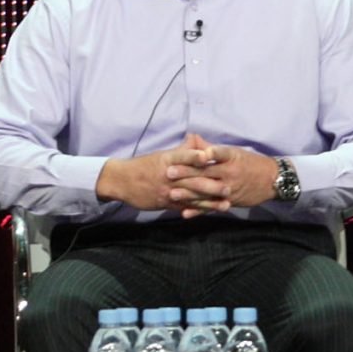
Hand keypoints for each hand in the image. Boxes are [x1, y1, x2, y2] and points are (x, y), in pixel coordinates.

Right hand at [99, 139, 267, 215]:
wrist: (123, 182)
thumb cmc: (145, 166)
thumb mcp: (162, 154)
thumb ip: (182, 149)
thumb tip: (197, 138)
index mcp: (167, 161)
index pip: (183, 157)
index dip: (196, 156)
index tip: (209, 156)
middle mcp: (169, 176)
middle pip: (192, 180)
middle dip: (211, 185)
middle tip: (229, 187)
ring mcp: (168, 191)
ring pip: (192, 197)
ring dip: (210, 202)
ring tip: (226, 204)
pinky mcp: (167, 203)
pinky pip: (185, 207)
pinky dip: (198, 210)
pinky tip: (211, 213)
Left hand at [160, 132, 278, 215]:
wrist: (272, 180)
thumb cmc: (251, 163)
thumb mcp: (234, 152)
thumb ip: (212, 148)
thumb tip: (193, 139)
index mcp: (230, 157)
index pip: (212, 155)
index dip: (197, 156)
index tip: (183, 155)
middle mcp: (229, 173)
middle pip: (205, 173)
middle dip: (186, 174)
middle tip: (168, 173)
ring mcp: (229, 188)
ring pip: (206, 191)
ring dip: (189, 193)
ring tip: (172, 193)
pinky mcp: (229, 202)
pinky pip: (211, 207)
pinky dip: (198, 211)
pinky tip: (185, 212)